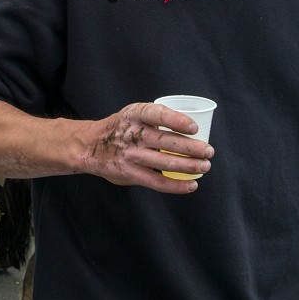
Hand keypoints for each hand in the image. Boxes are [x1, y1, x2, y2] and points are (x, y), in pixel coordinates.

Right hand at [80, 102, 213, 192]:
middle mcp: (132, 134)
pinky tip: (192, 184)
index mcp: (135, 114)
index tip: (194, 128)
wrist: (90, 146)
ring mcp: (131, 155)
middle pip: (166, 142)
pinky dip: (177, 185)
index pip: (157, 114)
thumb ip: (155, 120)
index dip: (177, 121)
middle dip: (191, 148)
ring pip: (165, 162)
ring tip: (205, 166)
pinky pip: (157, 182)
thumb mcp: (133, 114)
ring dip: (189, 166)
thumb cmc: (121, 128)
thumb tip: (190, 129)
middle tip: (209, 151)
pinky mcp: (129, 174)